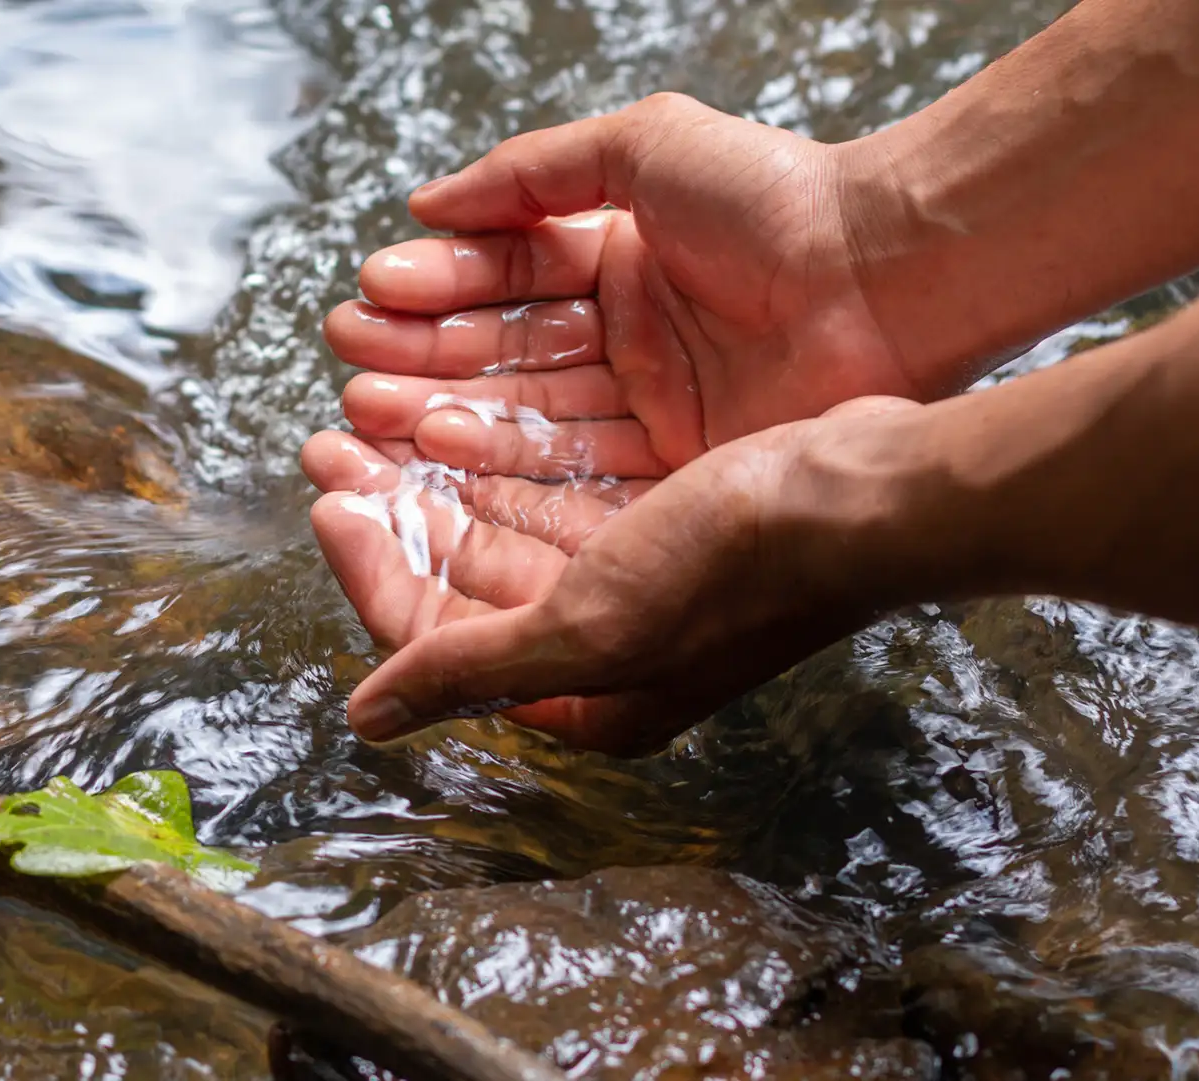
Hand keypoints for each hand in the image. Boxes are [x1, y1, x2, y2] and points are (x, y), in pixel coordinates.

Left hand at [302, 398, 920, 753]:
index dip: (369, 567)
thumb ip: (471, 667)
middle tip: (333, 440)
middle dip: (392, 511)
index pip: (434, 640)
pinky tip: (462, 406)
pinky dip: (500, 455)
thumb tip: (365, 720)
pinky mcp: (657, 520)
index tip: (327, 496)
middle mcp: (600, 648)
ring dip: (435, 474)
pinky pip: (549, 489)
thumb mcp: (592, 625)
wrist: (871, 490)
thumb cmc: (741, 564)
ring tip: (378, 410)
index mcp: (581, 696)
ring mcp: (631, 582)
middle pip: (458, 580)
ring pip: (498, 526)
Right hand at [327, 93, 924, 477]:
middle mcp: (630, 341)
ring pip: (527, 414)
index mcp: (621, 262)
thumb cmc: (778, 197)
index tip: (369, 295)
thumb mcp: (643, 149)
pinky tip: (440, 450)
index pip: (507, 279)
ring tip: (373, 410)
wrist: (890, 273)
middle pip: (504, 355)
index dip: (437, 288)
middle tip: (350, 365)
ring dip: (445, 411)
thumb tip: (426, 202)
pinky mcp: (678, 467)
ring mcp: (652, 409)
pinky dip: (505, 462)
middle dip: (423, 357)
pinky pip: (575, 467)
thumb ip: (530, 173)